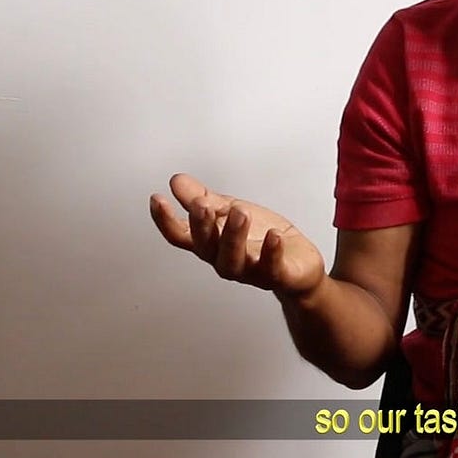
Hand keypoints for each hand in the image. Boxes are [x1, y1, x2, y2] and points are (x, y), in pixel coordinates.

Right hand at [149, 173, 326, 297]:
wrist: (299, 265)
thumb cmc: (262, 239)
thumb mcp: (231, 211)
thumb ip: (204, 199)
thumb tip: (177, 181)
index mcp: (212, 243)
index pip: (181, 235)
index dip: (166, 220)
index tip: (158, 198)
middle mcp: (225, 260)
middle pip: (205, 247)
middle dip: (202, 226)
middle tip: (202, 203)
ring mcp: (251, 271)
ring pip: (233, 260)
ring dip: (233, 236)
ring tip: (239, 212)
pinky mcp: (277, 276)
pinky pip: (271, 268)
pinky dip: (271, 252)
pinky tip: (274, 235)